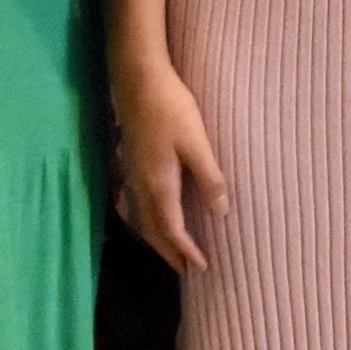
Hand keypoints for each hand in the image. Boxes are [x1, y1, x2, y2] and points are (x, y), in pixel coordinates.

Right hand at [113, 54, 227, 267]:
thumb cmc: (171, 108)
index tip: (201, 268)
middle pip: (152, 230)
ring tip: (170, 249)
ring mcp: (131, 174)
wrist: (138, 79)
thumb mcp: (197, 143)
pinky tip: (154, 213)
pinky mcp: (130, 161)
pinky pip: (136, 204)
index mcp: (159, 185)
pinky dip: (147, 220)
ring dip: (156, 238)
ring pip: (141, 218)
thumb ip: (209, 178)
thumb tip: (220, 212)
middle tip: (184, 270)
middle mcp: (141, 185)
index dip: (186, 251)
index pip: (172, 230)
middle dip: (168, 253)